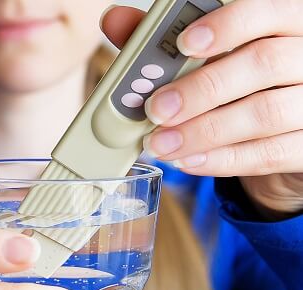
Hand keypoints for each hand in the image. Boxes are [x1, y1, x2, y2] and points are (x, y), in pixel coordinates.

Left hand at [102, 1, 302, 216]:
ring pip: (265, 113)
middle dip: (202, 88)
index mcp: (285, 21)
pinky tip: (187, 161)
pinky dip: (222, 159)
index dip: (225, 26)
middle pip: (264, 64)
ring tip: (161, 144)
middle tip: (157, 109)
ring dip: (203, 132)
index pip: (265, 12)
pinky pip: (270, 154)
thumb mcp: (208, 55)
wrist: (284, 132)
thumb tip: (116, 20)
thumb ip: (166, 39)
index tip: (184, 44)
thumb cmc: (240, 83)